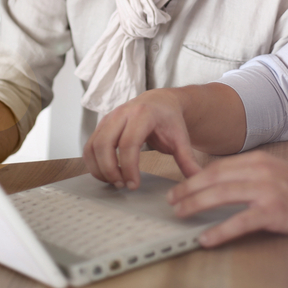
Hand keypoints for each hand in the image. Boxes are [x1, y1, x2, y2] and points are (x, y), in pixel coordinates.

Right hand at [83, 89, 201, 189]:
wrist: (160, 102)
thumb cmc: (169, 120)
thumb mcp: (181, 139)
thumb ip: (187, 160)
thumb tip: (198, 179)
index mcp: (142, 114)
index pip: (128, 143)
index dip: (128, 167)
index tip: (133, 185)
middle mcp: (122, 114)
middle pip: (104, 144)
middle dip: (110, 169)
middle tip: (122, 185)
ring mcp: (109, 118)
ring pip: (93, 146)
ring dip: (99, 168)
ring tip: (115, 182)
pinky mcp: (101, 126)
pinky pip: (89, 146)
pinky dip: (93, 163)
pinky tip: (107, 175)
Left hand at [166, 151, 287, 246]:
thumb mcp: (275, 171)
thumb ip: (250, 173)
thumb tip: (220, 183)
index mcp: (258, 160)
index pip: (218, 166)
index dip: (195, 177)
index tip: (181, 187)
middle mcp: (259, 171)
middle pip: (214, 177)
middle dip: (188, 189)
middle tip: (172, 200)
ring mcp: (266, 190)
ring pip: (221, 195)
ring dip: (196, 205)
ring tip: (180, 213)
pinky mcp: (272, 211)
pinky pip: (238, 222)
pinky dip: (219, 230)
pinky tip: (206, 238)